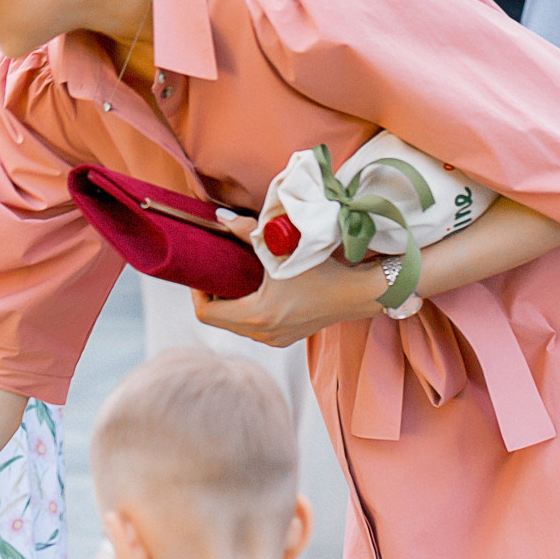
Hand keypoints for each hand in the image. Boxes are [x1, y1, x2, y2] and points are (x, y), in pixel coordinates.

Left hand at [191, 215, 386, 345]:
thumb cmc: (324, 270)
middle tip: (216, 270)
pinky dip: (247, 310)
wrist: (361, 292)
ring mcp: (275, 340)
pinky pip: (253, 327)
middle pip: (219, 320)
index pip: (206, 313)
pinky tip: (254, 290)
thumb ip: (247, 232)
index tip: (201, 271)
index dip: (197, 291)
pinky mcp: (285, 338)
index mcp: (257, 317)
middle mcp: (263, 335)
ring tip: (233, 277)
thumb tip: (219, 218)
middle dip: (213, 295)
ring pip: (235, 325)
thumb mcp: (282, 248)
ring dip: (230, 303)